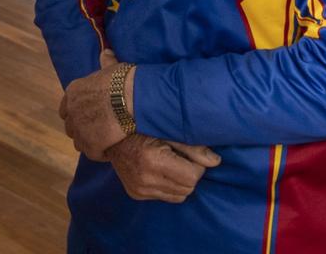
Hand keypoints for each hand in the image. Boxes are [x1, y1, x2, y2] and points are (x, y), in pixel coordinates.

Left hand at [59, 49, 131, 161]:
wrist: (132, 98)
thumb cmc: (124, 80)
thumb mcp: (112, 68)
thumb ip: (106, 62)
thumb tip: (106, 51)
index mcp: (73, 92)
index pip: (66, 108)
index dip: (77, 112)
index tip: (89, 114)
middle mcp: (71, 111)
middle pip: (71, 126)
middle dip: (83, 128)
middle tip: (99, 130)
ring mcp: (79, 129)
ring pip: (80, 141)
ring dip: (91, 142)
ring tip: (106, 141)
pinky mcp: (90, 145)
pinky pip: (93, 153)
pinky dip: (102, 153)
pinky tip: (112, 149)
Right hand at [106, 134, 220, 202]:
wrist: (110, 136)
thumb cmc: (142, 129)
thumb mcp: (167, 132)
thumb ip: (193, 148)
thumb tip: (216, 162)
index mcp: (153, 161)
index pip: (192, 176)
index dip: (197, 166)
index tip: (190, 155)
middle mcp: (145, 179)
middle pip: (187, 188)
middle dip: (190, 175)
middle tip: (181, 160)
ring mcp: (139, 189)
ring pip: (179, 196)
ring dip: (181, 182)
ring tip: (171, 166)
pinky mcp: (136, 194)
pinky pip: (166, 197)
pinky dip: (169, 187)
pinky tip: (161, 173)